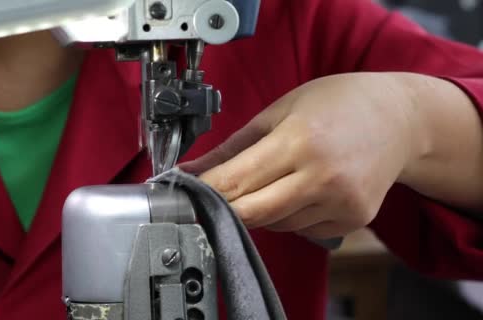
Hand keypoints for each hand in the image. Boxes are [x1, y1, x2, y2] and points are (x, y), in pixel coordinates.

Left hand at [180, 73, 425, 238]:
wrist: (400, 119)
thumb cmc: (339, 104)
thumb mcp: (280, 111)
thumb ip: (233, 147)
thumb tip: (193, 169)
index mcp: (300, 141)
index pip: (237, 182)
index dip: (204, 193)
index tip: (183, 195)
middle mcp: (322, 177)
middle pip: (252, 214)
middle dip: (224, 209)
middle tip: (210, 198)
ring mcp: (341, 203)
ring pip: (275, 224)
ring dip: (259, 209)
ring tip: (271, 178)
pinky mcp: (352, 220)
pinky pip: (301, 229)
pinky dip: (287, 215)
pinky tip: (299, 189)